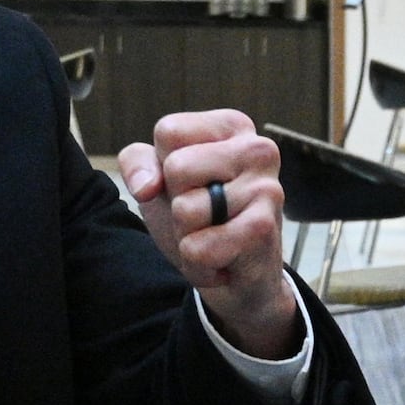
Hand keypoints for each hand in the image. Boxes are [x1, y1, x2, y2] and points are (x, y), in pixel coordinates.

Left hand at [118, 109, 304, 358]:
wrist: (237, 277)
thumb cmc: (201, 217)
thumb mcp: (161, 181)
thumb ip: (138, 163)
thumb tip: (147, 186)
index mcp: (231, 126)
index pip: (168, 131)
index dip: (163, 166)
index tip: (189, 184)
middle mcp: (257, 148)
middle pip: (176, 167)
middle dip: (176, 203)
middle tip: (204, 215)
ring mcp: (266, 186)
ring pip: (186, 210)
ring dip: (188, 237)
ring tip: (213, 237)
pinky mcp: (264, 226)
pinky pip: (199, 247)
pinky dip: (199, 265)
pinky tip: (223, 260)